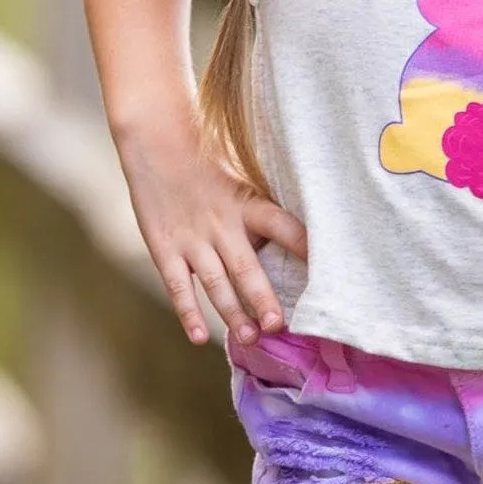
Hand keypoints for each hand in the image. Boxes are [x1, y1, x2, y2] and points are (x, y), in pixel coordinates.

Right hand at [116, 113, 307, 346]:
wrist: (156, 145)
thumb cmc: (209, 170)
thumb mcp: (244, 184)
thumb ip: (264, 216)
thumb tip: (304, 246)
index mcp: (247, 205)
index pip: (282, 226)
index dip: (304, 246)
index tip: (326, 271)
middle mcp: (222, 225)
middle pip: (246, 266)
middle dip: (262, 297)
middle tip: (278, 325)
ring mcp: (192, 239)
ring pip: (215, 282)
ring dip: (232, 312)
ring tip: (250, 338)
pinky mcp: (164, 249)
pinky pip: (178, 285)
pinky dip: (187, 312)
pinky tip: (199, 337)